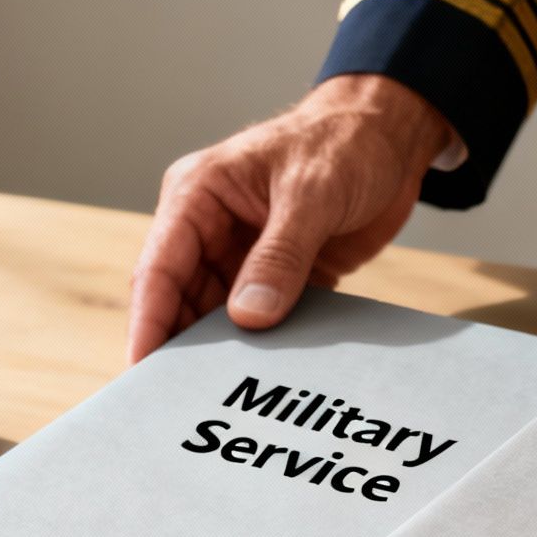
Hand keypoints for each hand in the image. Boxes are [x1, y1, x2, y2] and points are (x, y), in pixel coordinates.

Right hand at [125, 75, 454, 362]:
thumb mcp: (311, 195)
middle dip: (182, 346)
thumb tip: (248, 317)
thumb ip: (279, 256)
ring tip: (230, 391)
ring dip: (226, 350)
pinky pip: (264, 319)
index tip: (144, 370)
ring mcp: (245, 253)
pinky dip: (267, 346)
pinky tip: (272, 374)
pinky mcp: (281, 274)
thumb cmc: (344, 142)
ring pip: (220, 316)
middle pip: (182, 300)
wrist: (392, 138)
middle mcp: (212, 226)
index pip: (159, 268)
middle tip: (184, 397)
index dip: (149, 322)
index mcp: (198, 194)